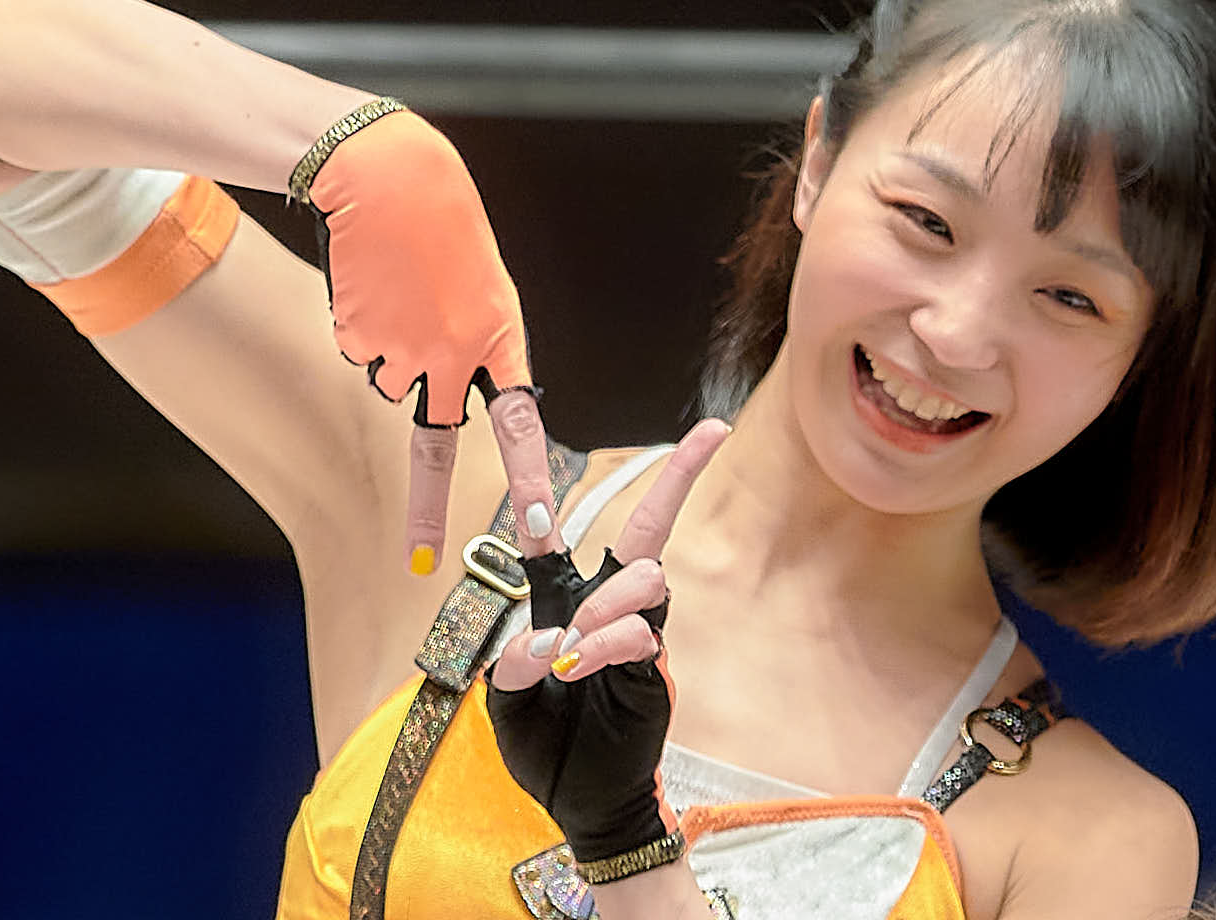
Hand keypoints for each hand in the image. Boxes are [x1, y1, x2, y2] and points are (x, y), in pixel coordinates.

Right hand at [298, 103, 558, 573]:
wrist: (386, 174)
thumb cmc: (440, 220)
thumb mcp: (480, 283)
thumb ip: (473, 339)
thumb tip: (441, 386)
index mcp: (497, 338)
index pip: (519, 425)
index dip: (529, 481)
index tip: (540, 531)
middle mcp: (450, 355)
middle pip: (434, 443)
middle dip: (426, 508)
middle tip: (421, 561)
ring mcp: (400, 350)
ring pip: (391, 382)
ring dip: (392, 351)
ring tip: (399, 291)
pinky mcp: (358, 339)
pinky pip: (361, 352)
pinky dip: (363, 328)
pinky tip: (372, 286)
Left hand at [486, 418, 729, 865]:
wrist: (584, 803)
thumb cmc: (545, 747)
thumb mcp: (504, 703)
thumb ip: (514, 663)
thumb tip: (546, 636)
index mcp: (557, 600)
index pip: (548, 524)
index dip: (537, 470)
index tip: (523, 412)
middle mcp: (602, 603)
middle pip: (647, 525)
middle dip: (680, 476)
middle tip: (711, 435)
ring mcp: (634, 632)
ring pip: (645, 574)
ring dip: (604, 603)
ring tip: (571, 651)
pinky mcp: (653, 664)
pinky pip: (638, 632)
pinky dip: (602, 644)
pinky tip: (577, 666)